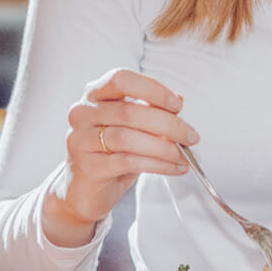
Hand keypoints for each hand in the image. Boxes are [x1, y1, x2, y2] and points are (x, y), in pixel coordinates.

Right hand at [42, 68, 196, 247]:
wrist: (85, 190)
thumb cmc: (110, 153)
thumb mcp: (132, 127)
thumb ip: (150, 110)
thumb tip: (177, 100)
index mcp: (94, 94)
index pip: (122, 79)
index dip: (152, 89)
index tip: (177, 105)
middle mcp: (83, 113)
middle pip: (130, 111)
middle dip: (168, 124)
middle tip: (191, 136)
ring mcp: (80, 139)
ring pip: (128, 138)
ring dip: (164, 147)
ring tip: (183, 155)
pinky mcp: (87, 166)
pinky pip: (128, 161)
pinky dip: (157, 164)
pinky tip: (173, 167)